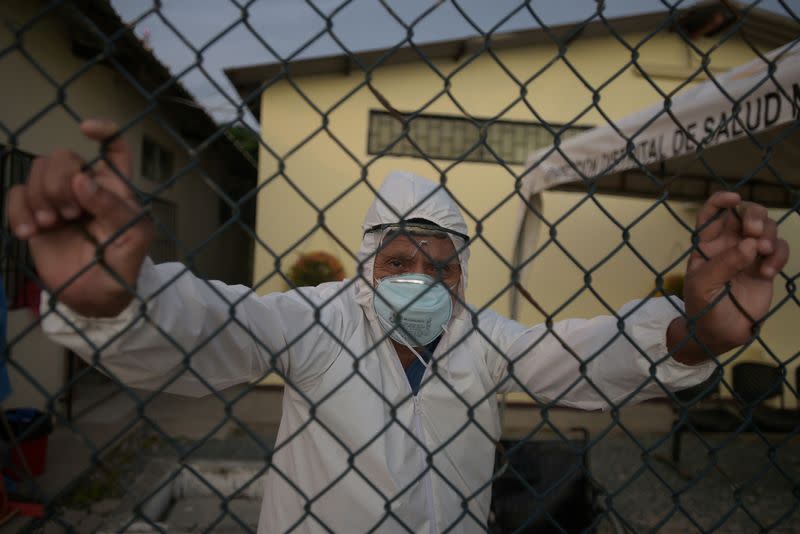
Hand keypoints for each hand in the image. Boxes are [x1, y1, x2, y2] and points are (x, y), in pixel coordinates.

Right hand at [6, 119, 152, 316]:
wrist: (95, 297)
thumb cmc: (122, 266)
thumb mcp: (132, 239)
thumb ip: (113, 208)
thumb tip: (82, 179)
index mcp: (116, 188)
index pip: (115, 148)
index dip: (104, 130)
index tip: (85, 128)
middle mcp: (86, 186)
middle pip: (63, 156)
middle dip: (60, 182)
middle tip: (70, 215)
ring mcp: (58, 198)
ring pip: (37, 169)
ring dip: (40, 196)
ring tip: (51, 225)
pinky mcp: (34, 213)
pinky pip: (15, 193)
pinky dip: (18, 211)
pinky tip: (28, 233)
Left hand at [668, 192, 789, 363]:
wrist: (719, 334)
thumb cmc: (702, 307)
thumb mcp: (703, 286)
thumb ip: (723, 264)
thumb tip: (749, 244)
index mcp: (707, 244)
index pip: (711, 214)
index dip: (720, 201)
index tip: (734, 198)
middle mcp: (728, 244)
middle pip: (744, 214)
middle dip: (753, 215)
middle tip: (754, 232)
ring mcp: (749, 255)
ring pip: (766, 228)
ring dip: (768, 235)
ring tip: (762, 254)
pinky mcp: (766, 267)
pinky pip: (779, 249)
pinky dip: (778, 255)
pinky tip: (768, 273)